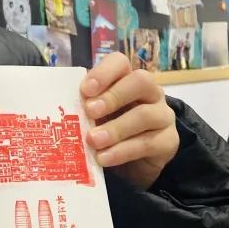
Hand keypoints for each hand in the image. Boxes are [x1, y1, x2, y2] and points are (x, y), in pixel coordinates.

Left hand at [81, 52, 179, 190]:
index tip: (85, 90)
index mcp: (127, 79)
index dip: (103, 72)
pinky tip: (104, 158)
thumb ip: (84, 107)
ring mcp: (163, 115)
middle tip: (90, 111)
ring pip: (145, 115)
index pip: (120, 62)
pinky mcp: (169, 141)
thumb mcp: (94, 116)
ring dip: (116, 128)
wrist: (132, 165)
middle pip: (141, 81)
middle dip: (113, 96)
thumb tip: (59, 107)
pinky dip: (123, 151)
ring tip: (93, 141)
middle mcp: (150, 92)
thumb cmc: (108, 129)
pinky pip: (148, 143)